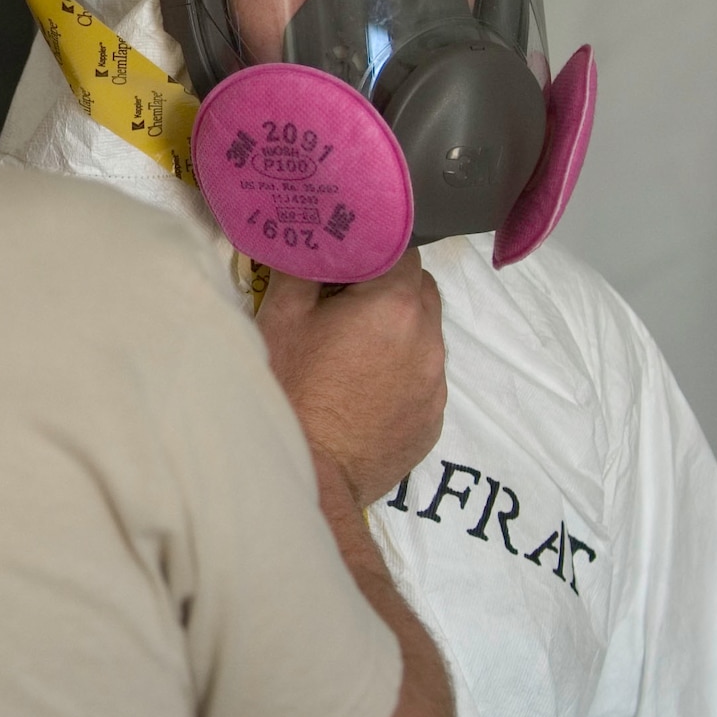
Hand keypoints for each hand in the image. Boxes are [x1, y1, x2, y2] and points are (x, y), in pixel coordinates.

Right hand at [256, 249, 446, 508]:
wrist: (311, 476)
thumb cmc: (291, 389)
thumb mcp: (280, 316)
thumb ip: (299, 267)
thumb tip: (305, 240)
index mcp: (395, 305)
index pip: (403, 251)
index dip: (373, 249)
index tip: (344, 261)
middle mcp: (429, 340)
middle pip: (422, 291)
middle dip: (390, 287)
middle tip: (346, 301)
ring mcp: (436, 385)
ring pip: (426, 336)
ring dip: (399, 331)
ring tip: (354, 350)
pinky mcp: (433, 422)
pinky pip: (425, 379)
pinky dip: (403, 372)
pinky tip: (364, 389)